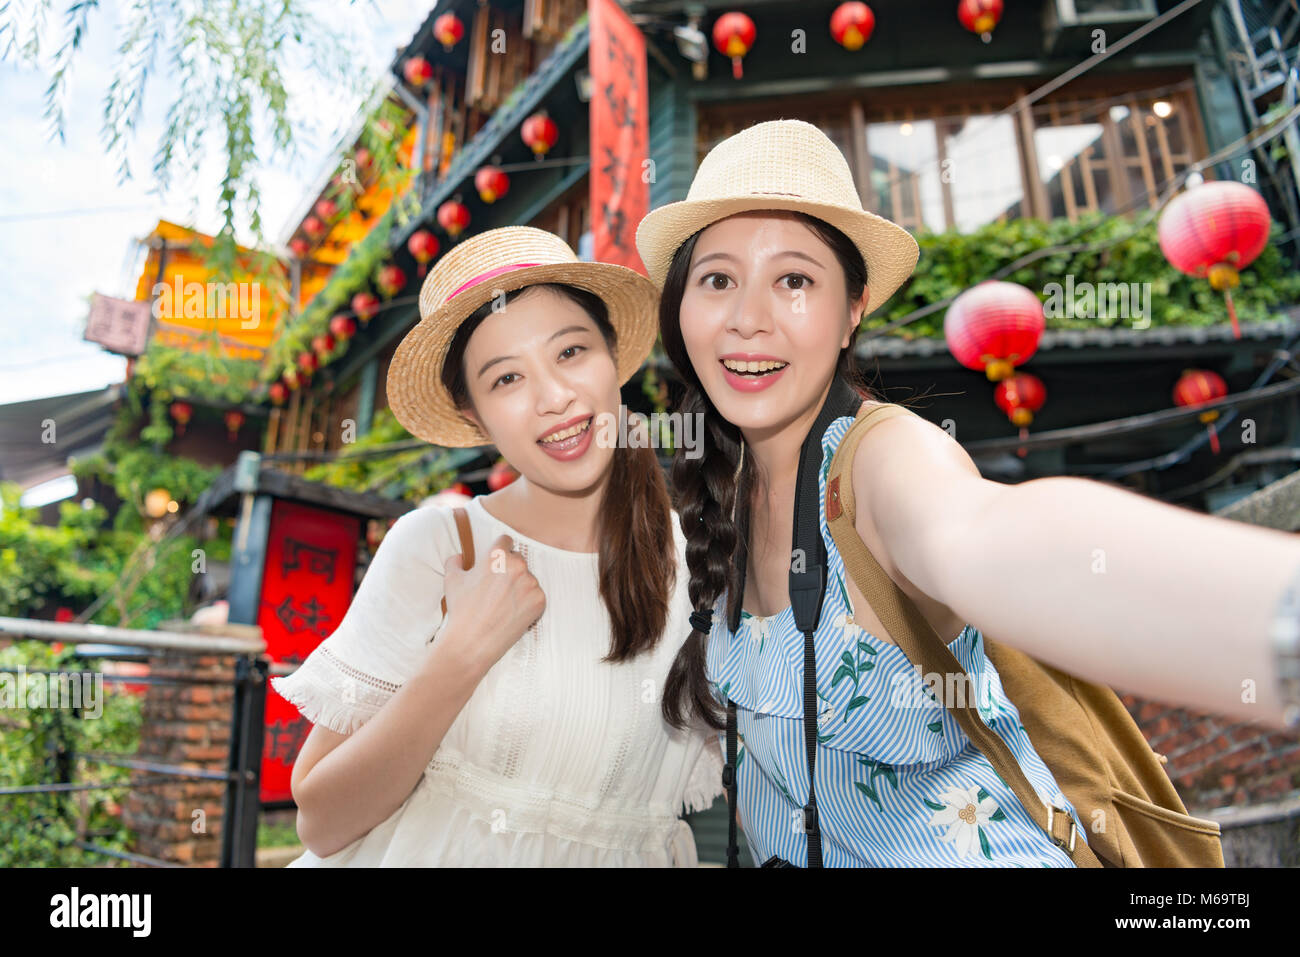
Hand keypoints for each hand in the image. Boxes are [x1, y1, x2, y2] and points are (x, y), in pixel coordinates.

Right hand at [439, 533, 544, 674]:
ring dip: (520, 586)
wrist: (472, 642)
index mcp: (497, 556)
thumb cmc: (461, 610)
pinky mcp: (540, 600)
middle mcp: (517, 565)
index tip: (498, 560)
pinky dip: (528, 602)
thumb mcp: (451, 580)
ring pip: (528, 578)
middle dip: (510, 570)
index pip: (506, 540)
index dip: (501, 550)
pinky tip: (512, 612)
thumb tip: (460, 557)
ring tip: (503, 604)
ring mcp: (531, 583)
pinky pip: (536, 595)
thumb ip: (455, 561)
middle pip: (518, 560)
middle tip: (497, 589)